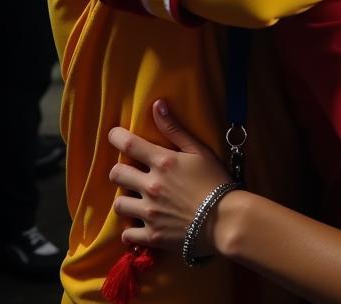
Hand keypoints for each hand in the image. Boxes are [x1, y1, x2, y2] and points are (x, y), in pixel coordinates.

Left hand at [108, 100, 230, 253]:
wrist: (225, 219)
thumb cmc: (216, 180)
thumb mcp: (199, 150)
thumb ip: (175, 129)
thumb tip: (157, 104)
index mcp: (163, 162)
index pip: (128, 145)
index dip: (116, 137)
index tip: (114, 135)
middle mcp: (151, 186)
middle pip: (116, 174)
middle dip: (121, 171)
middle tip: (132, 173)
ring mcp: (149, 213)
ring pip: (119, 204)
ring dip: (126, 199)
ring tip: (137, 199)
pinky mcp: (151, 236)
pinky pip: (127, 234)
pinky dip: (131, 230)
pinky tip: (140, 224)